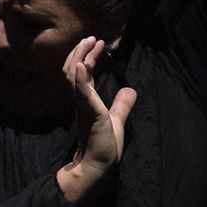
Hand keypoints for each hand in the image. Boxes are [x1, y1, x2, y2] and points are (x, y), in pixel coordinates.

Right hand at [55, 36, 136, 202]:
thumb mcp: (117, 120)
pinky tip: (83, 65)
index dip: (90, 58)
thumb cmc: (104, 149)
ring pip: (75, 77)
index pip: (85, 75)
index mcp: (87, 103)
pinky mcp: (89, 114)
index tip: (98, 44)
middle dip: (82, 52)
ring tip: (88, 43)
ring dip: (81, 58)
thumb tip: (131, 89)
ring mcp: (83, 107)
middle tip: (91, 38)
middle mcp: (81, 102)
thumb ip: (121, 105)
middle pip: (75, 71)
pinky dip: (81, 79)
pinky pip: (82, 94)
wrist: (97, 168)